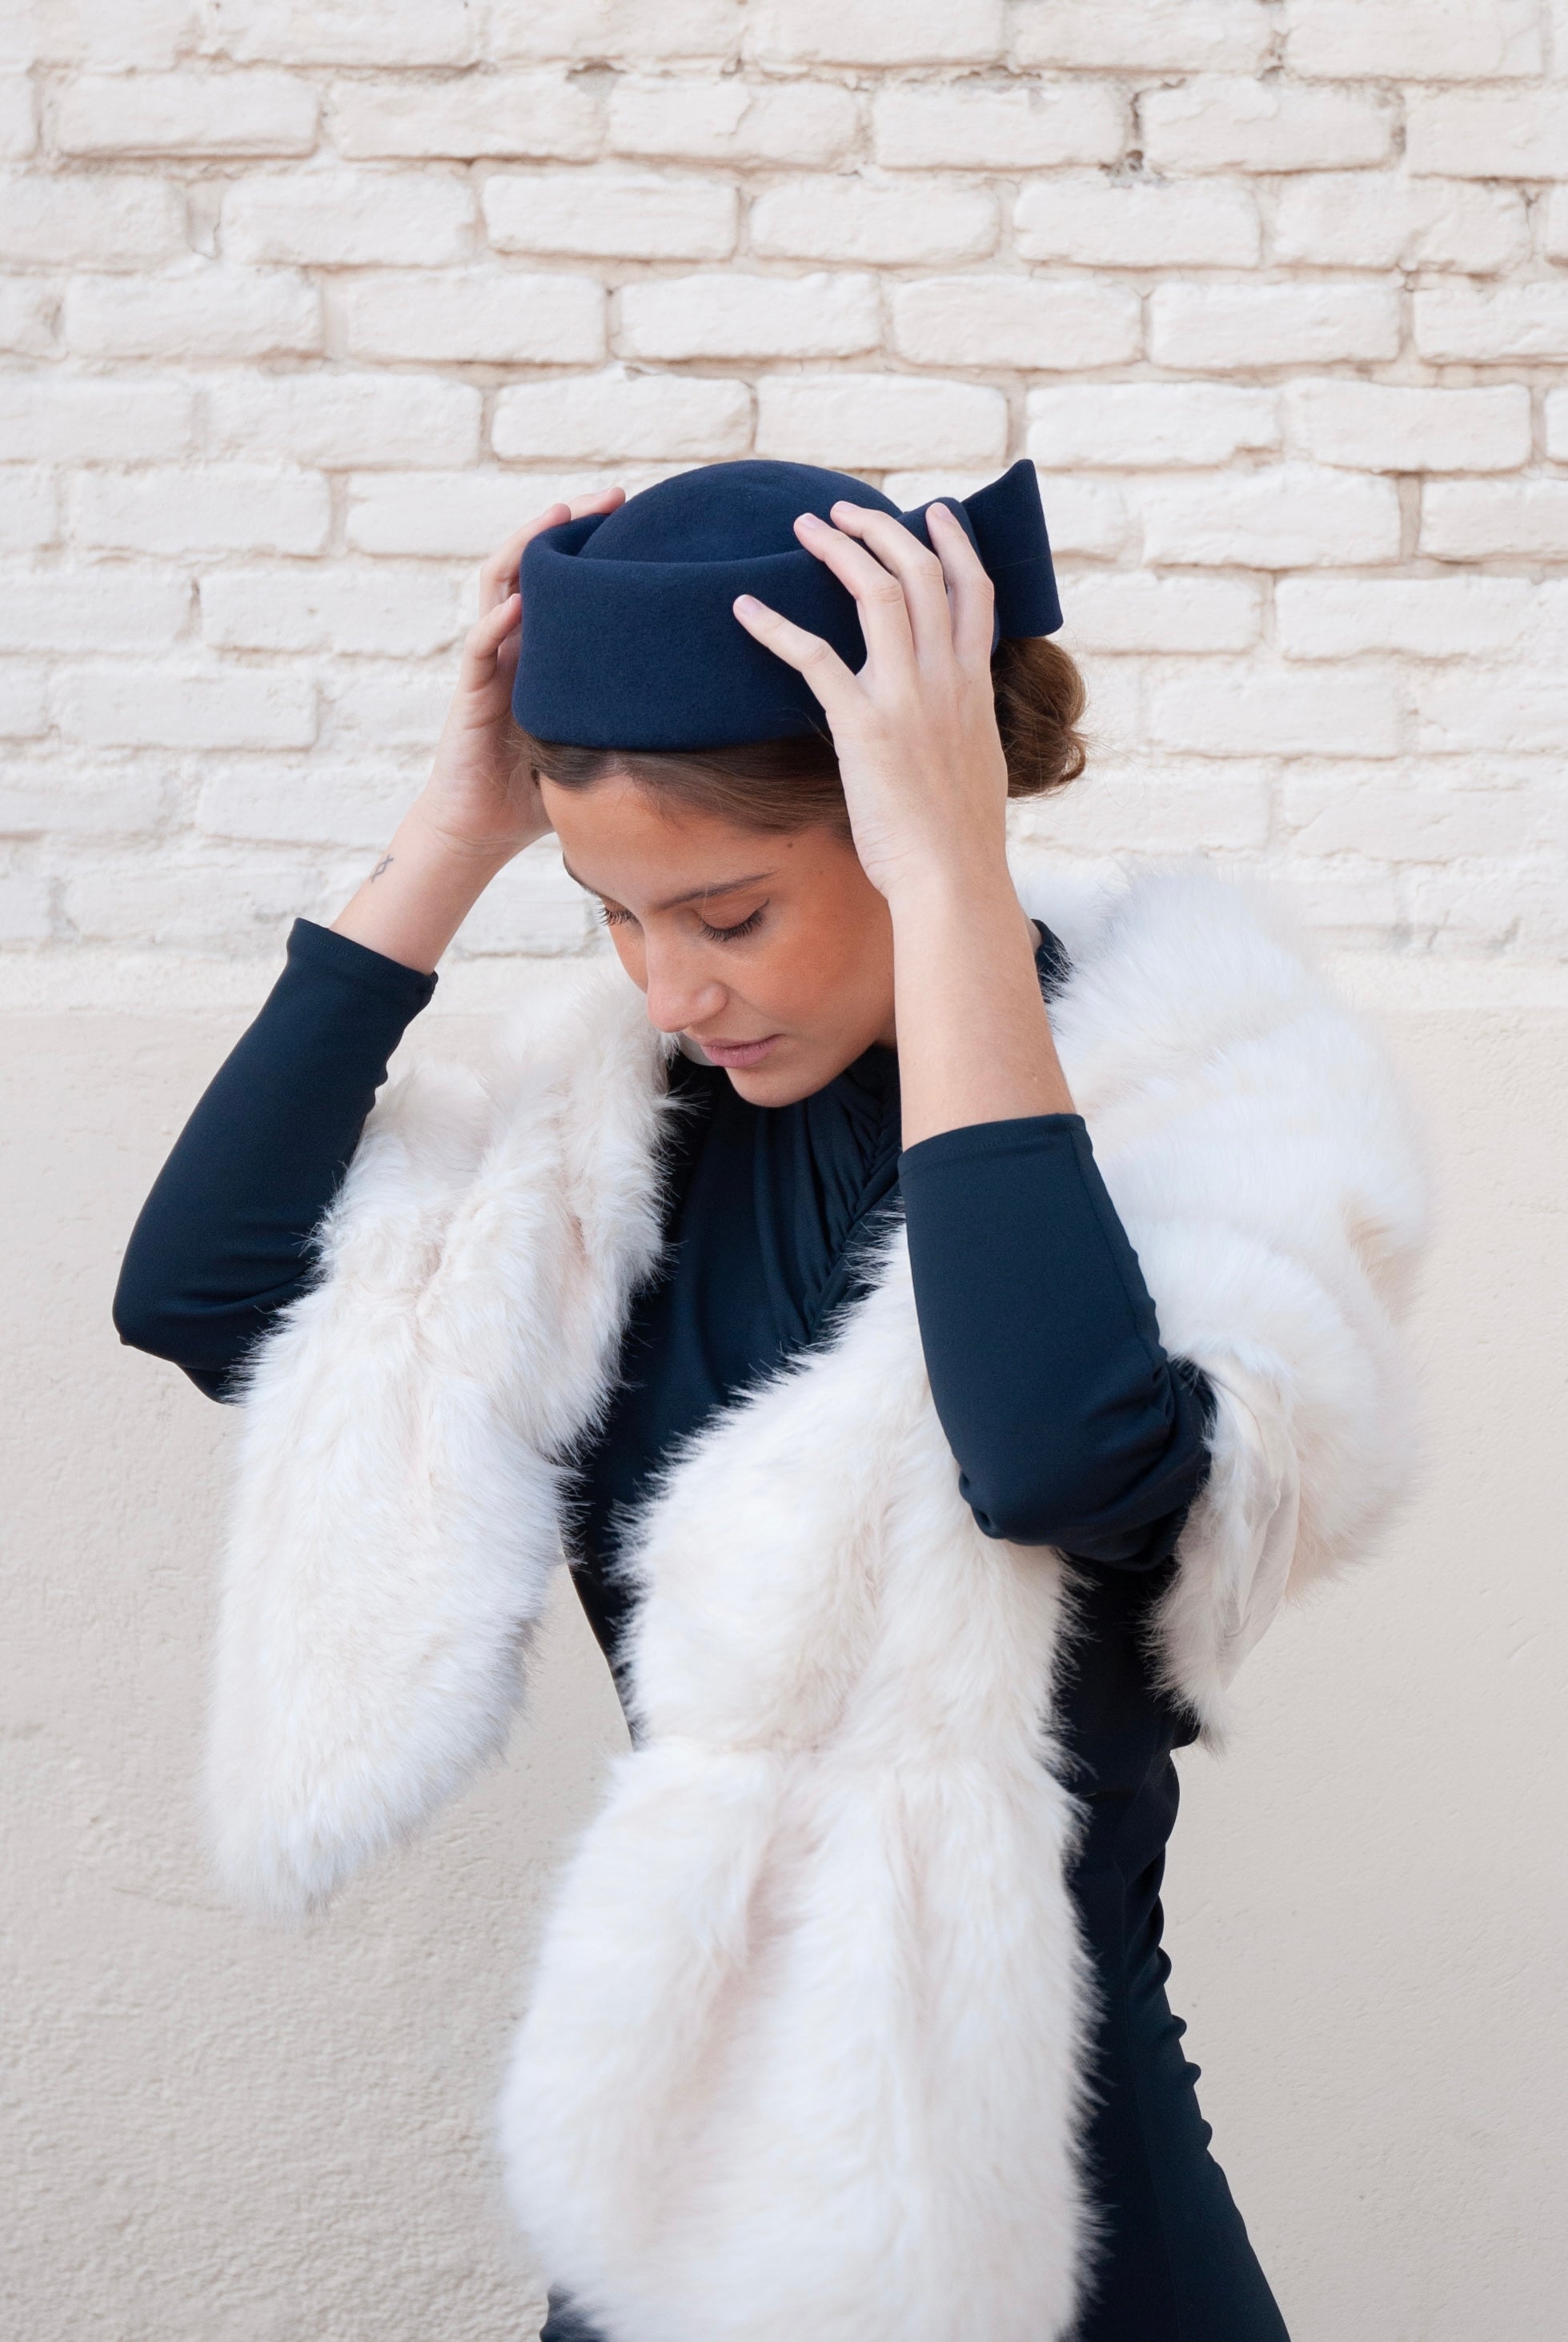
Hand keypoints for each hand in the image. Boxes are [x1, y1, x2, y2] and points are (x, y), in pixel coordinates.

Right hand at [331, 487, 622, 972]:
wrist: (485, 826)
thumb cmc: (541, 786)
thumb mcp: (597, 738)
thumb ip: (632, 715)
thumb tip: (710, 712)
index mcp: (543, 648)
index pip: (567, 580)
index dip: (596, 543)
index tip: (642, 513)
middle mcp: (512, 642)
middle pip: (533, 563)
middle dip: (567, 524)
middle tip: (615, 494)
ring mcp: (487, 662)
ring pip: (498, 585)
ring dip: (525, 546)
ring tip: (558, 516)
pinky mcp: (470, 694)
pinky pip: (478, 646)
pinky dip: (498, 621)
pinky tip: (520, 601)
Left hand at [731, 499, 1007, 907]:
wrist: (952, 878)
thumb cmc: (958, 838)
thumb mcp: (976, 762)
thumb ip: (960, 723)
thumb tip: (946, 715)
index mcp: (974, 685)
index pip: (975, 590)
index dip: (956, 542)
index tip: (935, 511)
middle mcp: (946, 679)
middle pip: (921, 573)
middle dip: (882, 529)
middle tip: (843, 511)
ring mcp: (907, 699)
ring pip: (878, 593)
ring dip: (839, 550)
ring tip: (805, 528)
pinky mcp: (863, 726)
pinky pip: (815, 657)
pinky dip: (776, 626)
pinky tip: (744, 607)